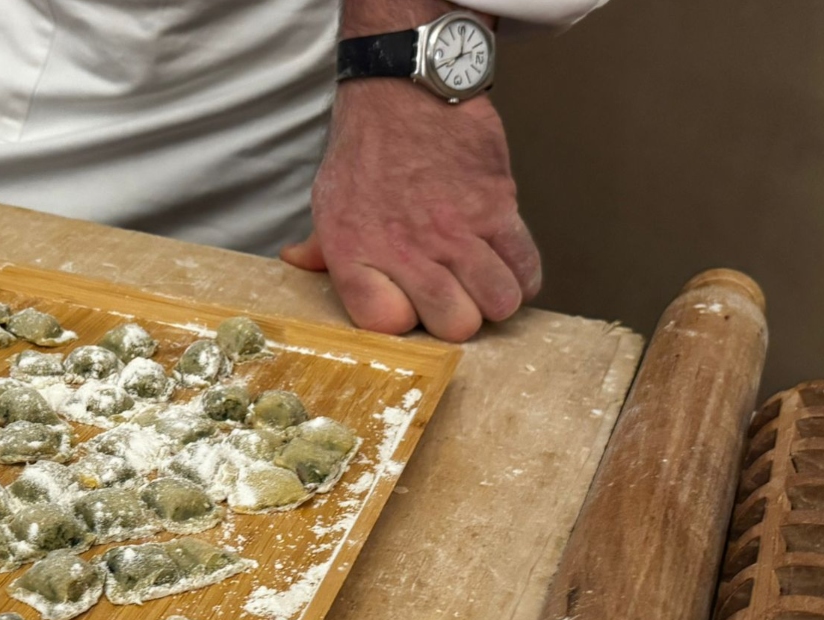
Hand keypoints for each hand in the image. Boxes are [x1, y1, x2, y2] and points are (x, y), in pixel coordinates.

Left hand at [282, 79, 541, 341]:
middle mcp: (407, 248)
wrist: (404, 89)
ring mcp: (457, 230)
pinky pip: (525, 266)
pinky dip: (522, 276)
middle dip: (457, 320)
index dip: (401, 322)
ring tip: (482, 286)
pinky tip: (507, 268)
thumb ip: (320, 244)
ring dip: (493, 301)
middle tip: (453, 300)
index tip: (407, 309)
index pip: (386, 324)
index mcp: (356, 251)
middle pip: (454, 323)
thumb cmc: (365, 149)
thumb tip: (298, 263)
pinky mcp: (497, 207)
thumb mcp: (328, 199)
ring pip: (497, 302)